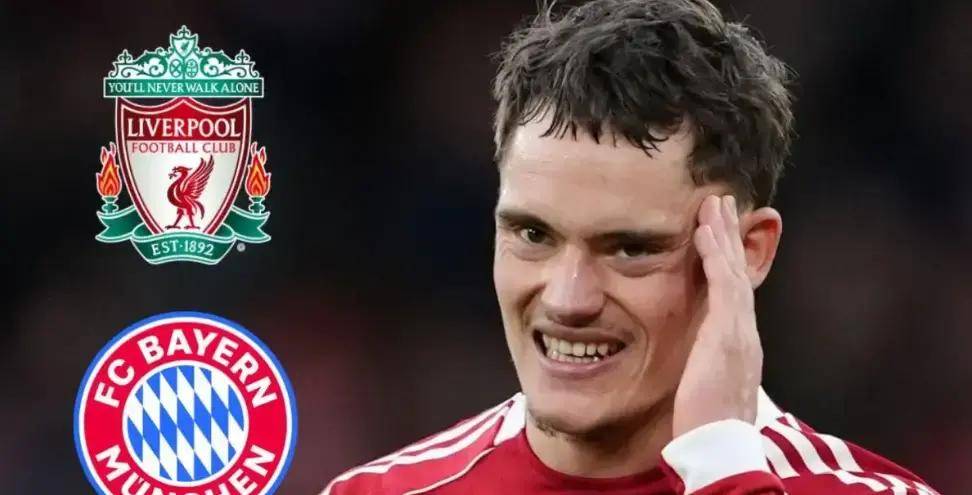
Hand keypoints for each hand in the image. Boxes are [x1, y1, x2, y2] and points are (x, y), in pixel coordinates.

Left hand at [672, 194, 762, 437]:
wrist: (720, 446)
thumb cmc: (707, 425)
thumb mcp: (706, 387)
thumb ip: (703, 366)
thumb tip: (696, 362)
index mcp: (739, 344)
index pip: (734, 292)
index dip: (726, 262)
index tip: (717, 236)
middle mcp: (745, 332)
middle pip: (738, 273)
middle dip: (730, 238)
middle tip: (723, 205)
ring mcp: (739, 330)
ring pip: (732, 271)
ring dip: (722, 235)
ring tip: (714, 204)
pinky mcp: (727, 333)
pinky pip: (721, 283)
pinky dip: (714, 255)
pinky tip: (703, 232)